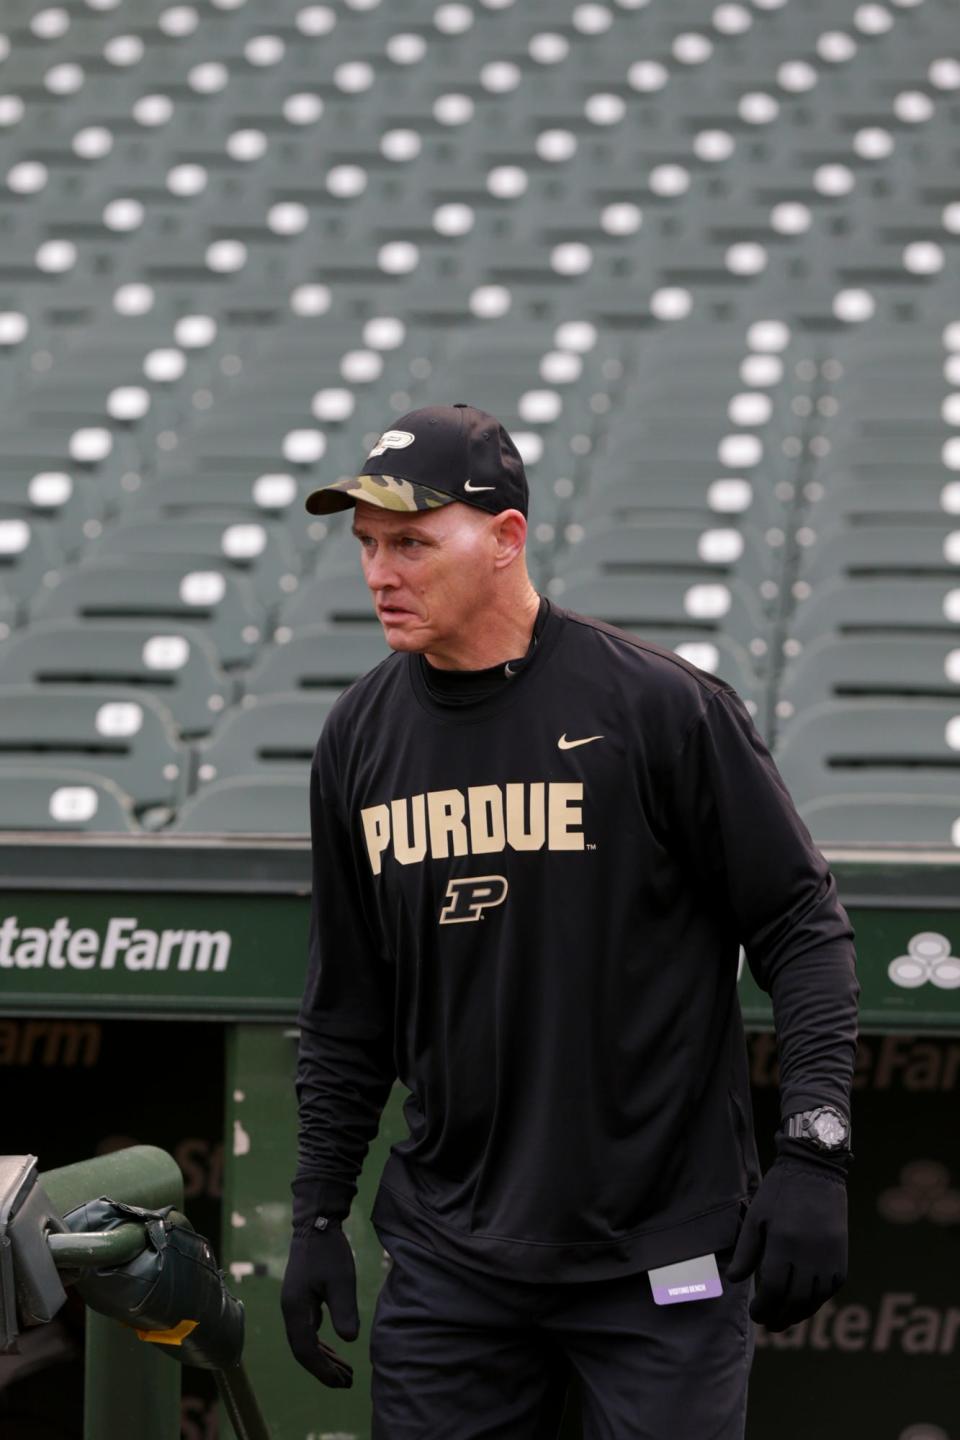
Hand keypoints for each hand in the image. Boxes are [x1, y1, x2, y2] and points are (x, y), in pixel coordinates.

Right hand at [281, 1221, 358, 1386]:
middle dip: (324, 1370)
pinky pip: (308, 1330)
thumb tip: (349, 1341)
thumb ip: (344, 1311)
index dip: (322, 1370)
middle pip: (303, 1350)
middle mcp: (290, 1310)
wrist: (316, 1223)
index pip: (305, 1350)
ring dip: (324, 1359)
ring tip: (345, 1372)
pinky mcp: (301, 1299)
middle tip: (347, 1383)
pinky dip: (321, 1344)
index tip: (340, 1382)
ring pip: (305, 1341)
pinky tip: (333, 1351)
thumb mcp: (341, 1280)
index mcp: (295, 1309)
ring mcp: (294, 1305)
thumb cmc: (329, 1250)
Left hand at [726, 1140, 847, 1331]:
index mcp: (784, 1245)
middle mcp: (809, 1256)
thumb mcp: (756, 1216)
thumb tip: (734, 1280)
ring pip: (815, 1299)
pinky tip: (805, 1303)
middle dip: (780, 1318)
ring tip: (784, 1319)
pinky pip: (831, 1289)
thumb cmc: (780, 1192)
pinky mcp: (841, 1257)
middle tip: (768, 1324)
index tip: (755, 1313)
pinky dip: (817, 1301)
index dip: (764, 1308)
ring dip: (799, 1314)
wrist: (816, 1171)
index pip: (774, 1291)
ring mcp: (829, 1258)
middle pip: (795, 1301)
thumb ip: (746, 1251)